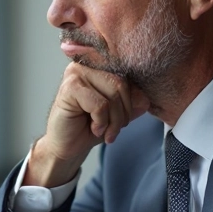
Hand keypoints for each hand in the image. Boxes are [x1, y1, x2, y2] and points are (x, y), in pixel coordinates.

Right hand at [26, 63, 149, 185]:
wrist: (66, 147)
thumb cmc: (88, 127)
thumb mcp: (117, 114)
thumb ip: (133, 104)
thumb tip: (145, 99)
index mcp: (99, 65)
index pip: (128, 76)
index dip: (131, 101)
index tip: (123, 120)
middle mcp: (87, 64)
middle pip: (122, 84)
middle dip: (123, 113)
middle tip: (113, 130)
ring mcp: (76, 74)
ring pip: (113, 95)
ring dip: (113, 121)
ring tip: (103, 131)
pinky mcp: (69, 87)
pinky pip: (100, 105)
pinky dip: (101, 122)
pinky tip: (93, 128)